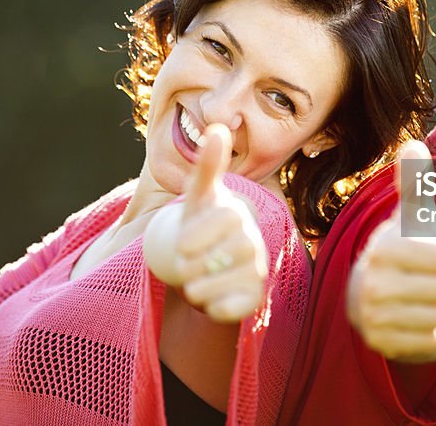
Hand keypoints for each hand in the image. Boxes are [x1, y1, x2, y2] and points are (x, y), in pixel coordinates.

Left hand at [174, 124, 268, 322]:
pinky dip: (219, 307)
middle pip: (237, 249)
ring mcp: (255, 270)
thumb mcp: (197, 196)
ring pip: (236, 279)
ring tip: (189, 284)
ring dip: (203, 285)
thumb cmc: (199, 224)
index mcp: (238, 215)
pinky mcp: (251, 298)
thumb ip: (208, 166)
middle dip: (200, 261)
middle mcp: (253, 242)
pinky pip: (239, 307)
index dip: (202, 233)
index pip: (229, 219)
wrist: (202, 262)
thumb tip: (218, 127)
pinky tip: (206, 301)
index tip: (180, 244)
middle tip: (181, 266)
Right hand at [347, 140, 435, 359]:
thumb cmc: (402, 248)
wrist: (373, 293)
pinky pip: (431, 339)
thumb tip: (413, 143)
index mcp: (381, 250)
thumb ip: (415, 182)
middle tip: (422, 278)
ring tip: (417, 297)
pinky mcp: (378, 344)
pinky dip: (429, 330)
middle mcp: (369, 285)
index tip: (427, 254)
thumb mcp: (410, 216)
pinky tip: (411, 317)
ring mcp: (371, 317)